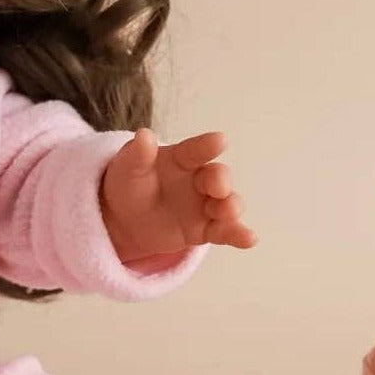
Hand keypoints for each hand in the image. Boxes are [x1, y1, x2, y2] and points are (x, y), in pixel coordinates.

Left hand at [99, 128, 257, 262]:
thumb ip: (137, 155)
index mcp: (181, 158)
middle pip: (217, 177)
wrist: (125, 218)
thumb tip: (143, 135)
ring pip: (226, 204)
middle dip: (221, 181)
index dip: (207, 146)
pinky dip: (239, 235)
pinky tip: (249, 239)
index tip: (221, 140)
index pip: (195, 150)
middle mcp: (199, 179)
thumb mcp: (127, 168)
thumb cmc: (129, 184)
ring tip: (230, 212)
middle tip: (218, 186)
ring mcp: (205, 204)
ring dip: (232, 207)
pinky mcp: (206, 229)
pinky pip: (224, 231)